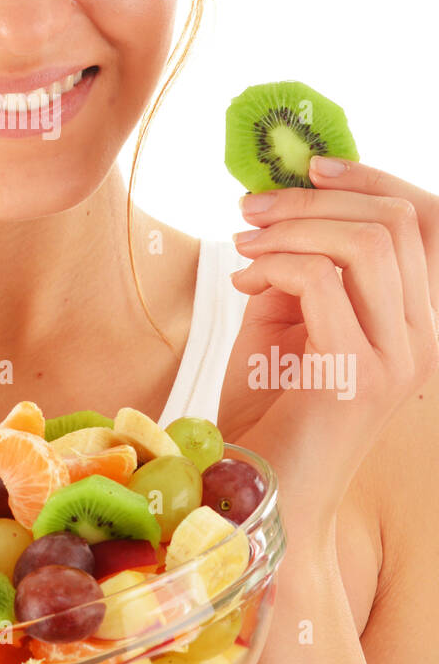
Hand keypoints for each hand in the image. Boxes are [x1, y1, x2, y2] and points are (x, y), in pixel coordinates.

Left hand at [226, 157, 438, 528]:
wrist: (256, 494)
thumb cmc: (269, 411)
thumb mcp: (286, 319)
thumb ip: (300, 264)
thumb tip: (281, 202)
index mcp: (413, 319)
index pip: (423, 221)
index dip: (370, 179)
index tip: (309, 169)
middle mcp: (422, 337)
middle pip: (395, 222)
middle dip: (314, 200)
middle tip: (252, 210)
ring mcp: (398, 357)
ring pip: (365, 243)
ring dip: (291, 229)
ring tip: (244, 247)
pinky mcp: (359, 375)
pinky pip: (320, 279)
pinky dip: (273, 266)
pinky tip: (243, 282)